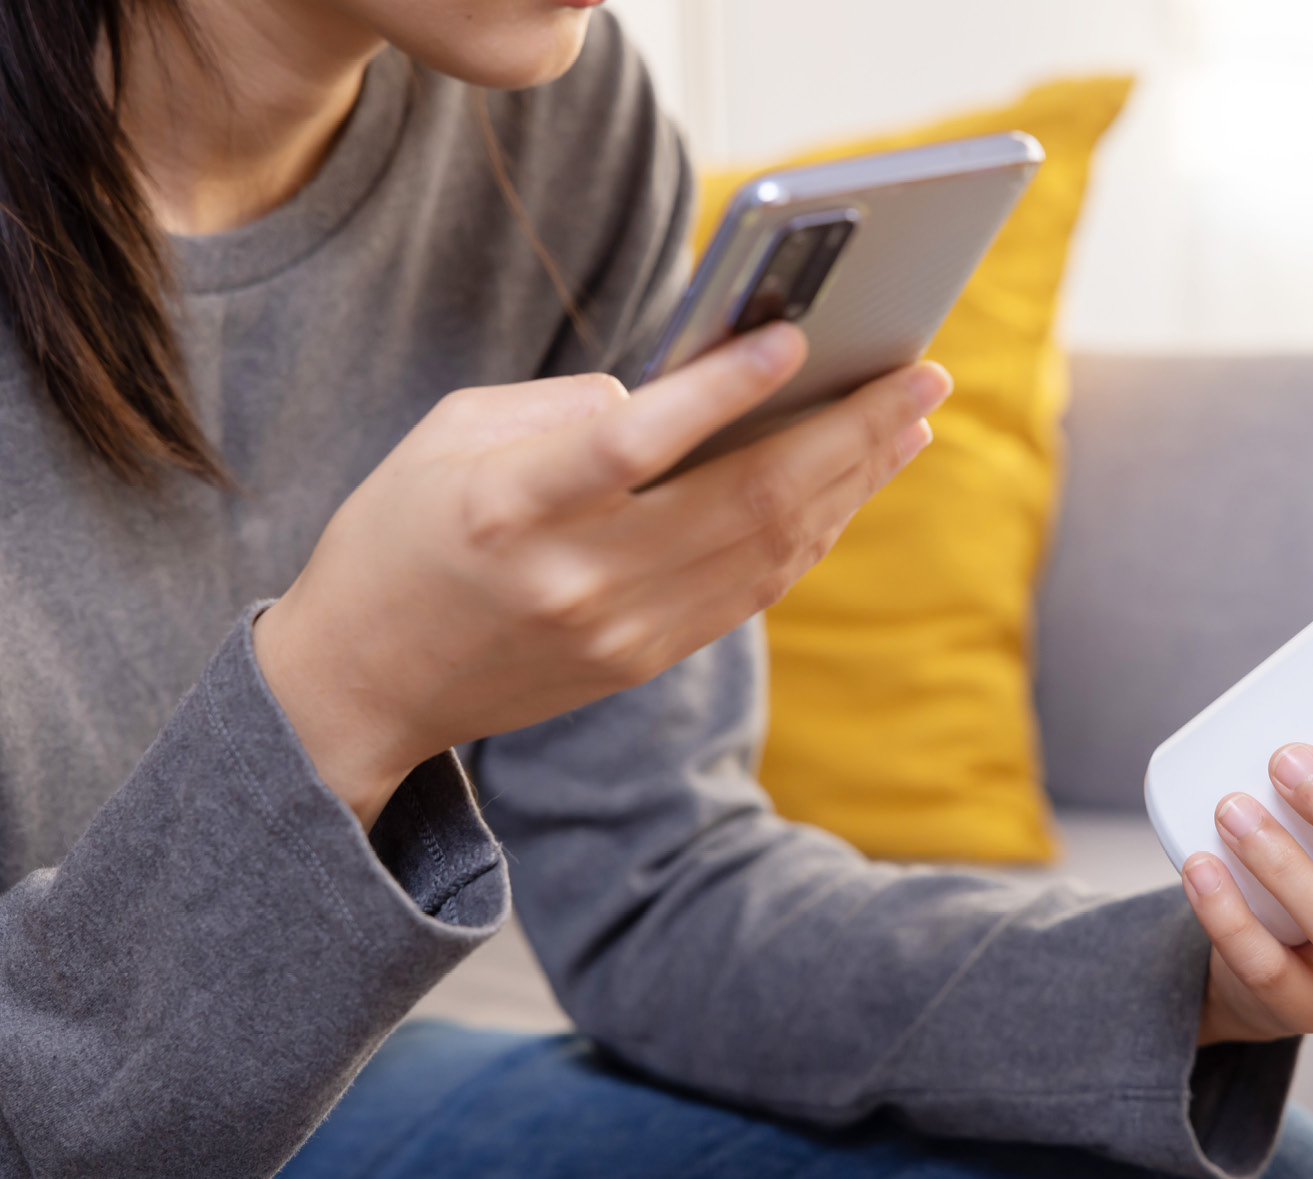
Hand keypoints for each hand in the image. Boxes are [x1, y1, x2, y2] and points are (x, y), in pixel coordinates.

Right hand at [255, 323, 948, 826]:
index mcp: (511, 507)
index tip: (801, 337)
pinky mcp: (645, 659)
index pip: (637, 443)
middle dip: (852, 433)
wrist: (366, 684)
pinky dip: (813, 530)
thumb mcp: (450, 435)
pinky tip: (851, 482)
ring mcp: (622, 630)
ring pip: (771, 551)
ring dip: (854, 481)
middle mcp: (578, 578)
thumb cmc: (398, 534)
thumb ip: (569, 405)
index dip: (725, 389)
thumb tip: (686, 394)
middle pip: (747, 502)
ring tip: (911, 420)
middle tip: (923, 373)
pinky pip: (755, 589)